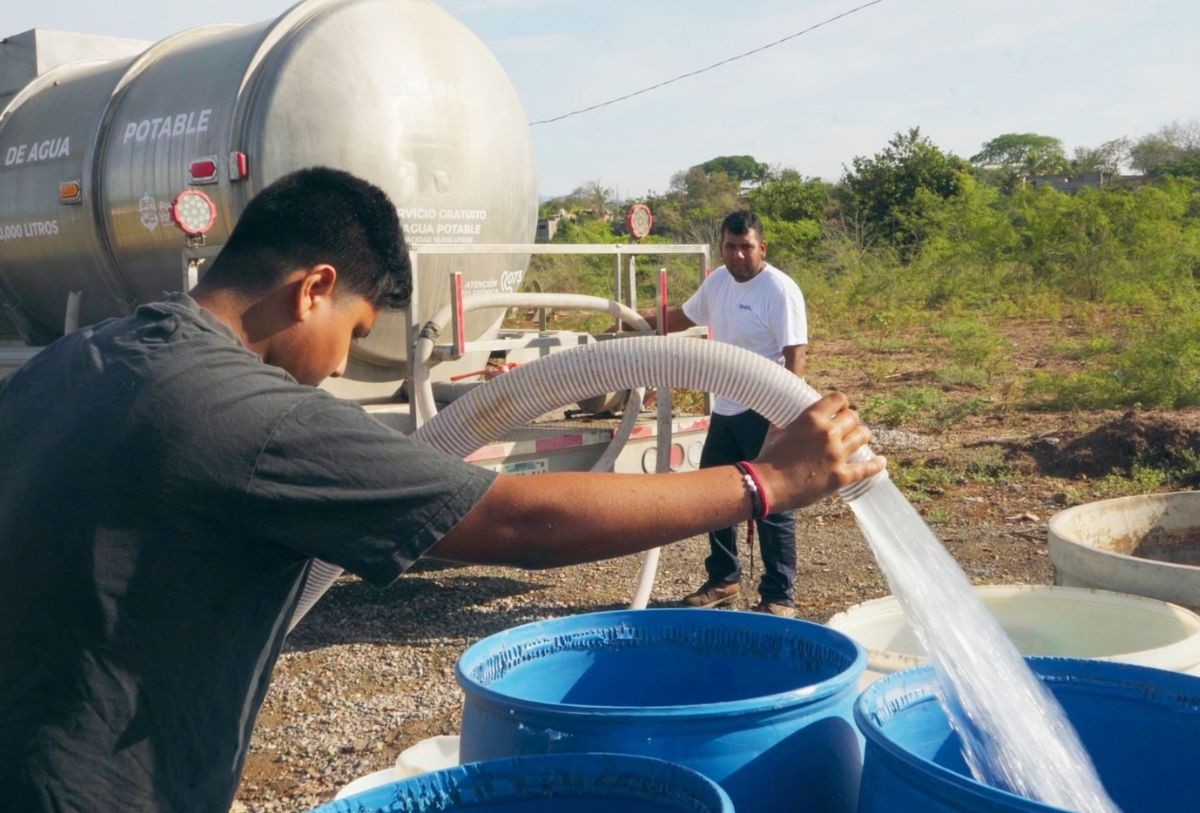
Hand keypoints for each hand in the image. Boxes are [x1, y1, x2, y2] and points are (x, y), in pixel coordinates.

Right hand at [752, 392, 885, 510]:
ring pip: (862, 436)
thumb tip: (787, 405)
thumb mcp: (776, 429)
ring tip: (859, 441)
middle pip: (854, 417)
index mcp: (811, 418)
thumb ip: (788, 417)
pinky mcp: (841, 477)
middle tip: (847, 429)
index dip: (842, 404)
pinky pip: (866, 468)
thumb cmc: (768, 457)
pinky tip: (881, 462)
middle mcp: (827, 433)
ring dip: (861, 437)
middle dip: (851, 422)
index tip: (841, 410)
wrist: (765, 486)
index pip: (840, 399)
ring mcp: (836, 455)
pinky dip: (876, 465)